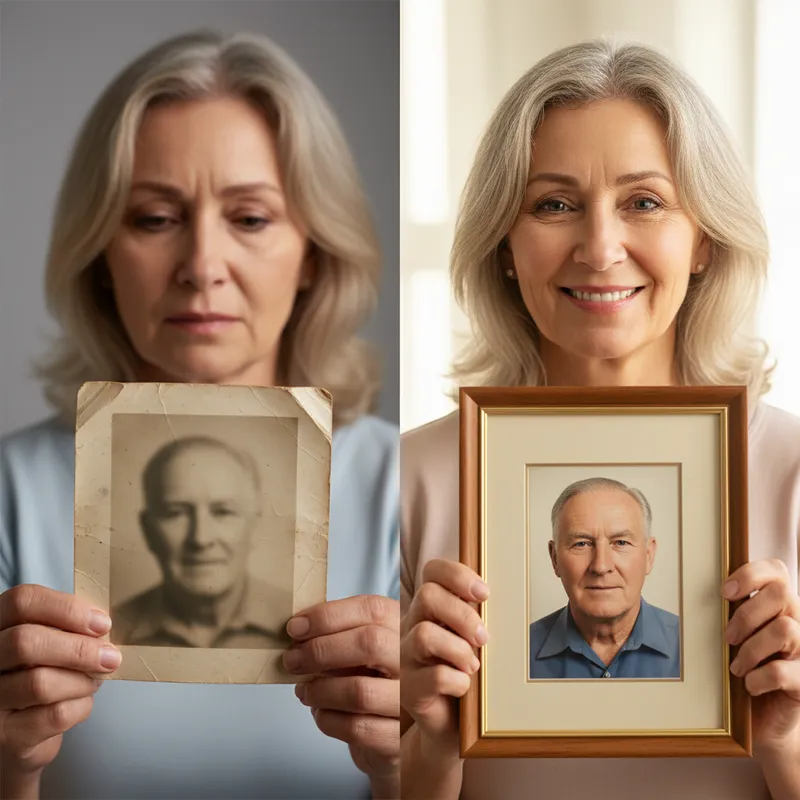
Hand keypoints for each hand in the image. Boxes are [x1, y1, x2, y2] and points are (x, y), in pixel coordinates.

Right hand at [0, 585, 121, 780]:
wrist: (22, 733)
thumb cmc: (40, 675)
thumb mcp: (50, 642)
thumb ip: (69, 627)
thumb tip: (104, 626)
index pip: (23, 601)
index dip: (66, 608)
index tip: (101, 623)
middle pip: (26, 641)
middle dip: (79, 648)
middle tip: (110, 656)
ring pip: (40, 682)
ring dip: (82, 681)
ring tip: (94, 680)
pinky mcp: (5, 735)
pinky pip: (53, 715)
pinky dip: (80, 706)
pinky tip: (81, 702)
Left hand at [283, 595, 398, 792]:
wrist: (396, 734)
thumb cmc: (375, 681)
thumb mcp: (366, 649)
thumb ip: (341, 633)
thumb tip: (298, 629)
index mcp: (408, 628)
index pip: (371, 610)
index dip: (329, 616)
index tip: (296, 627)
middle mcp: (418, 661)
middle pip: (370, 643)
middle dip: (321, 649)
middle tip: (292, 659)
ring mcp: (414, 702)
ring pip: (360, 690)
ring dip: (320, 690)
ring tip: (304, 690)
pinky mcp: (400, 738)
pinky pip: (357, 728)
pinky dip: (327, 719)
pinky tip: (320, 713)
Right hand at [400, 559, 487, 758]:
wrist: (453, 727)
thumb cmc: (465, 675)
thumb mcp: (472, 638)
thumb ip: (475, 614)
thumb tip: (492, 597)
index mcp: (428, 609)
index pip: (432, 572)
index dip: (457, 574)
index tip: (484, 594)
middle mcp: (411, 627)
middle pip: (427, 596)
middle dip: (462, 614)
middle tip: (483, 637)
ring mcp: (406, 658)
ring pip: (425, 634)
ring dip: (459, 650)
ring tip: (473, 666)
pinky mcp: (409, 690)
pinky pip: (434, 676)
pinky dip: (458, 681)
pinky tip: (465, 688)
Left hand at [724, 559, 799, 749]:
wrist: (762, 719)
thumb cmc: (744, 668)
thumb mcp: (735, 637)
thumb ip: (732, 613)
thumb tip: (703, 595)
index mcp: (780, 607)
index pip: (778, 571)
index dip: (751, 575)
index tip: (724, 593)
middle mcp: (798, 624)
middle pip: (783, 593)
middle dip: (747, 614)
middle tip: (728, 636)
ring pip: (785, 628)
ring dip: (751, 648)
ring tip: (736, 667)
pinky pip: (782, 671)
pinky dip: (758, 678)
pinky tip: (750, 686)